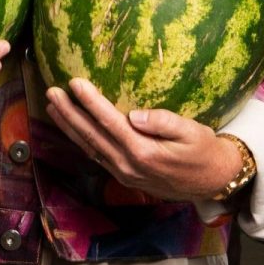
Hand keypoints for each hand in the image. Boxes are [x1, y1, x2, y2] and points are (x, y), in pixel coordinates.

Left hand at [43, 78, 245, 202]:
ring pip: (89, 148)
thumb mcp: (192, 132)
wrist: (212, 181)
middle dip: (69, 113)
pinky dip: (81, 141)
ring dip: (69, 127)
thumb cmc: (204, 150)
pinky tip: (72, 128)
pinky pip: (96, 156)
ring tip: (52, 107)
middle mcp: (128, 166)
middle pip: (92, 136)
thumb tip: (135, 115)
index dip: (90, 103)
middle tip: (51, 92)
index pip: (110, 123)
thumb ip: (164, 122)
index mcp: (144, 152)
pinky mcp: (123, 176)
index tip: (74, 83)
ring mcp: (123, 174)